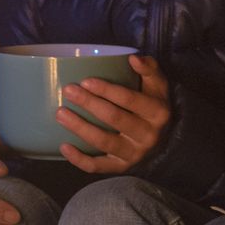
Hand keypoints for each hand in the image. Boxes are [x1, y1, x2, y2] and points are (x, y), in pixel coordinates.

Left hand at [56, 56, 170, 173]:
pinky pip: (98, 166)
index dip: (106, 90)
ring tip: (60, 114)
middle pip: (114, 118)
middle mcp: (148, 135)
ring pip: (103, 142)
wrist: (164, 138)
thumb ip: (149, 68)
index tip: (85, 81)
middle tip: (68, 91)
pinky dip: (79, 159)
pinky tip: (63, 146)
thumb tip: (133, 58)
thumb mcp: (158, 85)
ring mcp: (134, 154)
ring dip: (80, 128)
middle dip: (89, 104)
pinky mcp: (121, 167)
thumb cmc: (153, 104)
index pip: (129, 99)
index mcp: (157, 112)